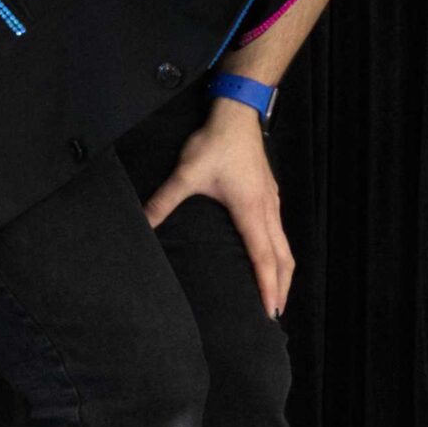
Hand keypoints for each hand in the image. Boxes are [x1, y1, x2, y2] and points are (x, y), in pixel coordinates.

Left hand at [141, 101, 293, 318]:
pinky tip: (271, 255)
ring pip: (285, 245)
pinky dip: (280, 252)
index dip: (267, 287)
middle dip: (281, 288)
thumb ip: (163, 202)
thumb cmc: (216, 143)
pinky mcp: (270, 193)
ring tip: (277, 292)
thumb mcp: (185, 174)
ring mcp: (272, 201)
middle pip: (283, 258)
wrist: (237, 113)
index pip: (263, 259)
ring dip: (283, 271)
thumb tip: (142, 222)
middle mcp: (267, 210)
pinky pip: (280, 231)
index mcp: (250, 212)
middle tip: (275, 313)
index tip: (270, 311)